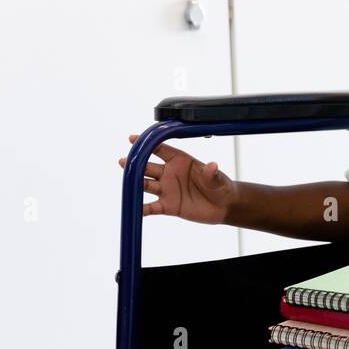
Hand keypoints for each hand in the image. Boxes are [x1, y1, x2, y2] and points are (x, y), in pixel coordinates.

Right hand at [119, 134, 235, 223]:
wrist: (223, 206)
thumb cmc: (220, 186)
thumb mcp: (217, 179)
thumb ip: (211, 174)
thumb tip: (212, 166)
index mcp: (180, 160)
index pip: (161, 149)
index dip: (147, 144)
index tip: (133, 139)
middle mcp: (170, 173)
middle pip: (148, 167)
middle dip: (136, 164)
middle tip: (124, 161)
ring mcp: (167, 190)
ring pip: (146, 185)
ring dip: (135, 182)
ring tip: (126, 180)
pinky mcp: (168, 206)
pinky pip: (152, 207)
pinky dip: (143, 209)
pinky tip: (135, 209)